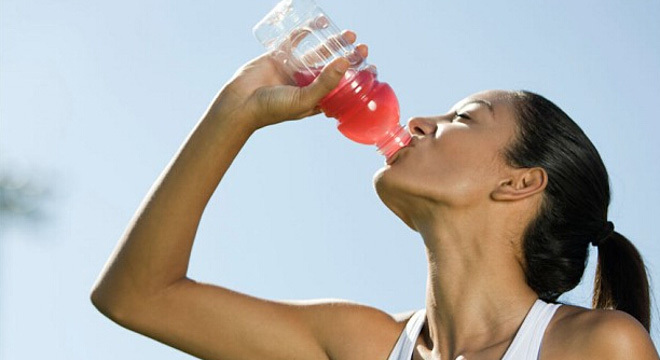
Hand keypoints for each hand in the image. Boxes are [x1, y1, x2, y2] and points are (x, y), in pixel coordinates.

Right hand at [210, 31, 367, 130]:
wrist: (240, 103)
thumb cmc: (273, 108)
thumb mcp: (305, 99)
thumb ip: (325, 82)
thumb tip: (344, 61)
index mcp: (316, 100)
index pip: (343, 90)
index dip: (358, 80)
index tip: (372, 70)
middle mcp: (307, 84)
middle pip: (334, 69)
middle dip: (349, 59)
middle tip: (363, 49)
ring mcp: (294, 70)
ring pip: (318, 53)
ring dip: (333, 43)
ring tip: (350, 35)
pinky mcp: (280, 57)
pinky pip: (296, 41)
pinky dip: (307, 31)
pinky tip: (320, 23)